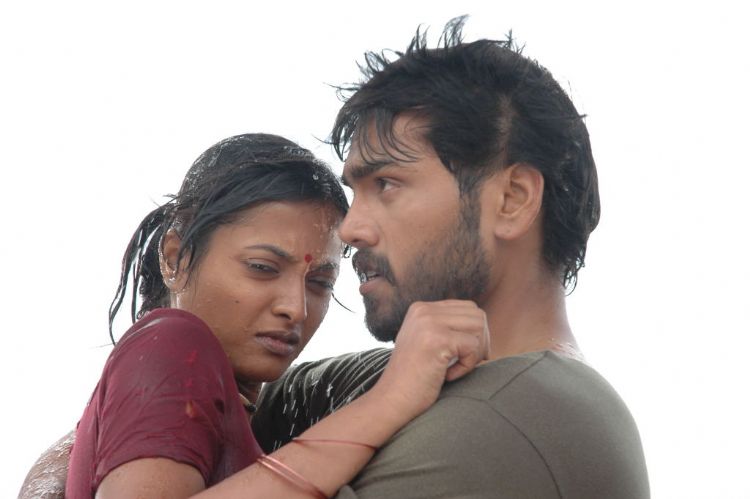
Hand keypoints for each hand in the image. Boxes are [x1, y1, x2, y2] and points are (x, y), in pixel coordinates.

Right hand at [372, 300, 489, 421]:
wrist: (391, 400)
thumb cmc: (413, 379)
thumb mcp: (426, 343)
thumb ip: (447, 328)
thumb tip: (483, 324)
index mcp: (421, 308)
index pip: (467, 308)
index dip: (474, 333)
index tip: (465, 356)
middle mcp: (424, 310)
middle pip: (477, 315)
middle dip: (481, 341)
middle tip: (467, 364)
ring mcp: (429, 323)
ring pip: (479, 327)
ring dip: (476, 352)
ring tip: (456, 369)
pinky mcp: (437, 339)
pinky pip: (473, 346)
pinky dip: (468, 366)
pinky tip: (448, 376)